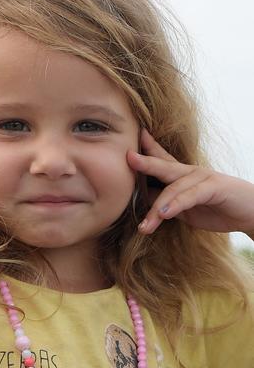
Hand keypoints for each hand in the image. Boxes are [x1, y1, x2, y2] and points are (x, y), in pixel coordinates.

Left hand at [127, 129, 253, 237]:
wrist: (251, 213)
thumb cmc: (217, 209)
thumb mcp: (186, 208)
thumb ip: (167, 203)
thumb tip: (143, 202)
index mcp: (182, 174)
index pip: (161, 159)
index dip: (146, 149)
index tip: (127, 143)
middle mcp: (190, 172)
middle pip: (163, 165)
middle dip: (144, 162)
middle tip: (127, 157)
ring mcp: (202, 177)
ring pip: (174, 187)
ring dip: (156, 207)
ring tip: (144, 224)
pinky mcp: (214, 187)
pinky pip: (190, 196)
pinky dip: (176, 205)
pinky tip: (164, 214)